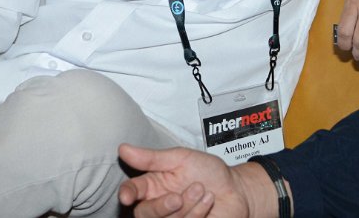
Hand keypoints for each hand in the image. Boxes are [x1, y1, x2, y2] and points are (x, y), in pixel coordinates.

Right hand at [119, 144, 273, 217]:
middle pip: (144, 214)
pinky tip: (208, 202)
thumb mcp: (181, 158)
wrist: (234, 189)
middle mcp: (158, 205)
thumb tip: (123, 148)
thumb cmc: (208, 171)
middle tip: (179, 195)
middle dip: (163, 206)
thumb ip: (152, 157)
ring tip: (202, 190)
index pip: (131, 191)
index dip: (127, 194)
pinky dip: (198, 213)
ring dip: (188, 207)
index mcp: (152, 185)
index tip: (127, 196)